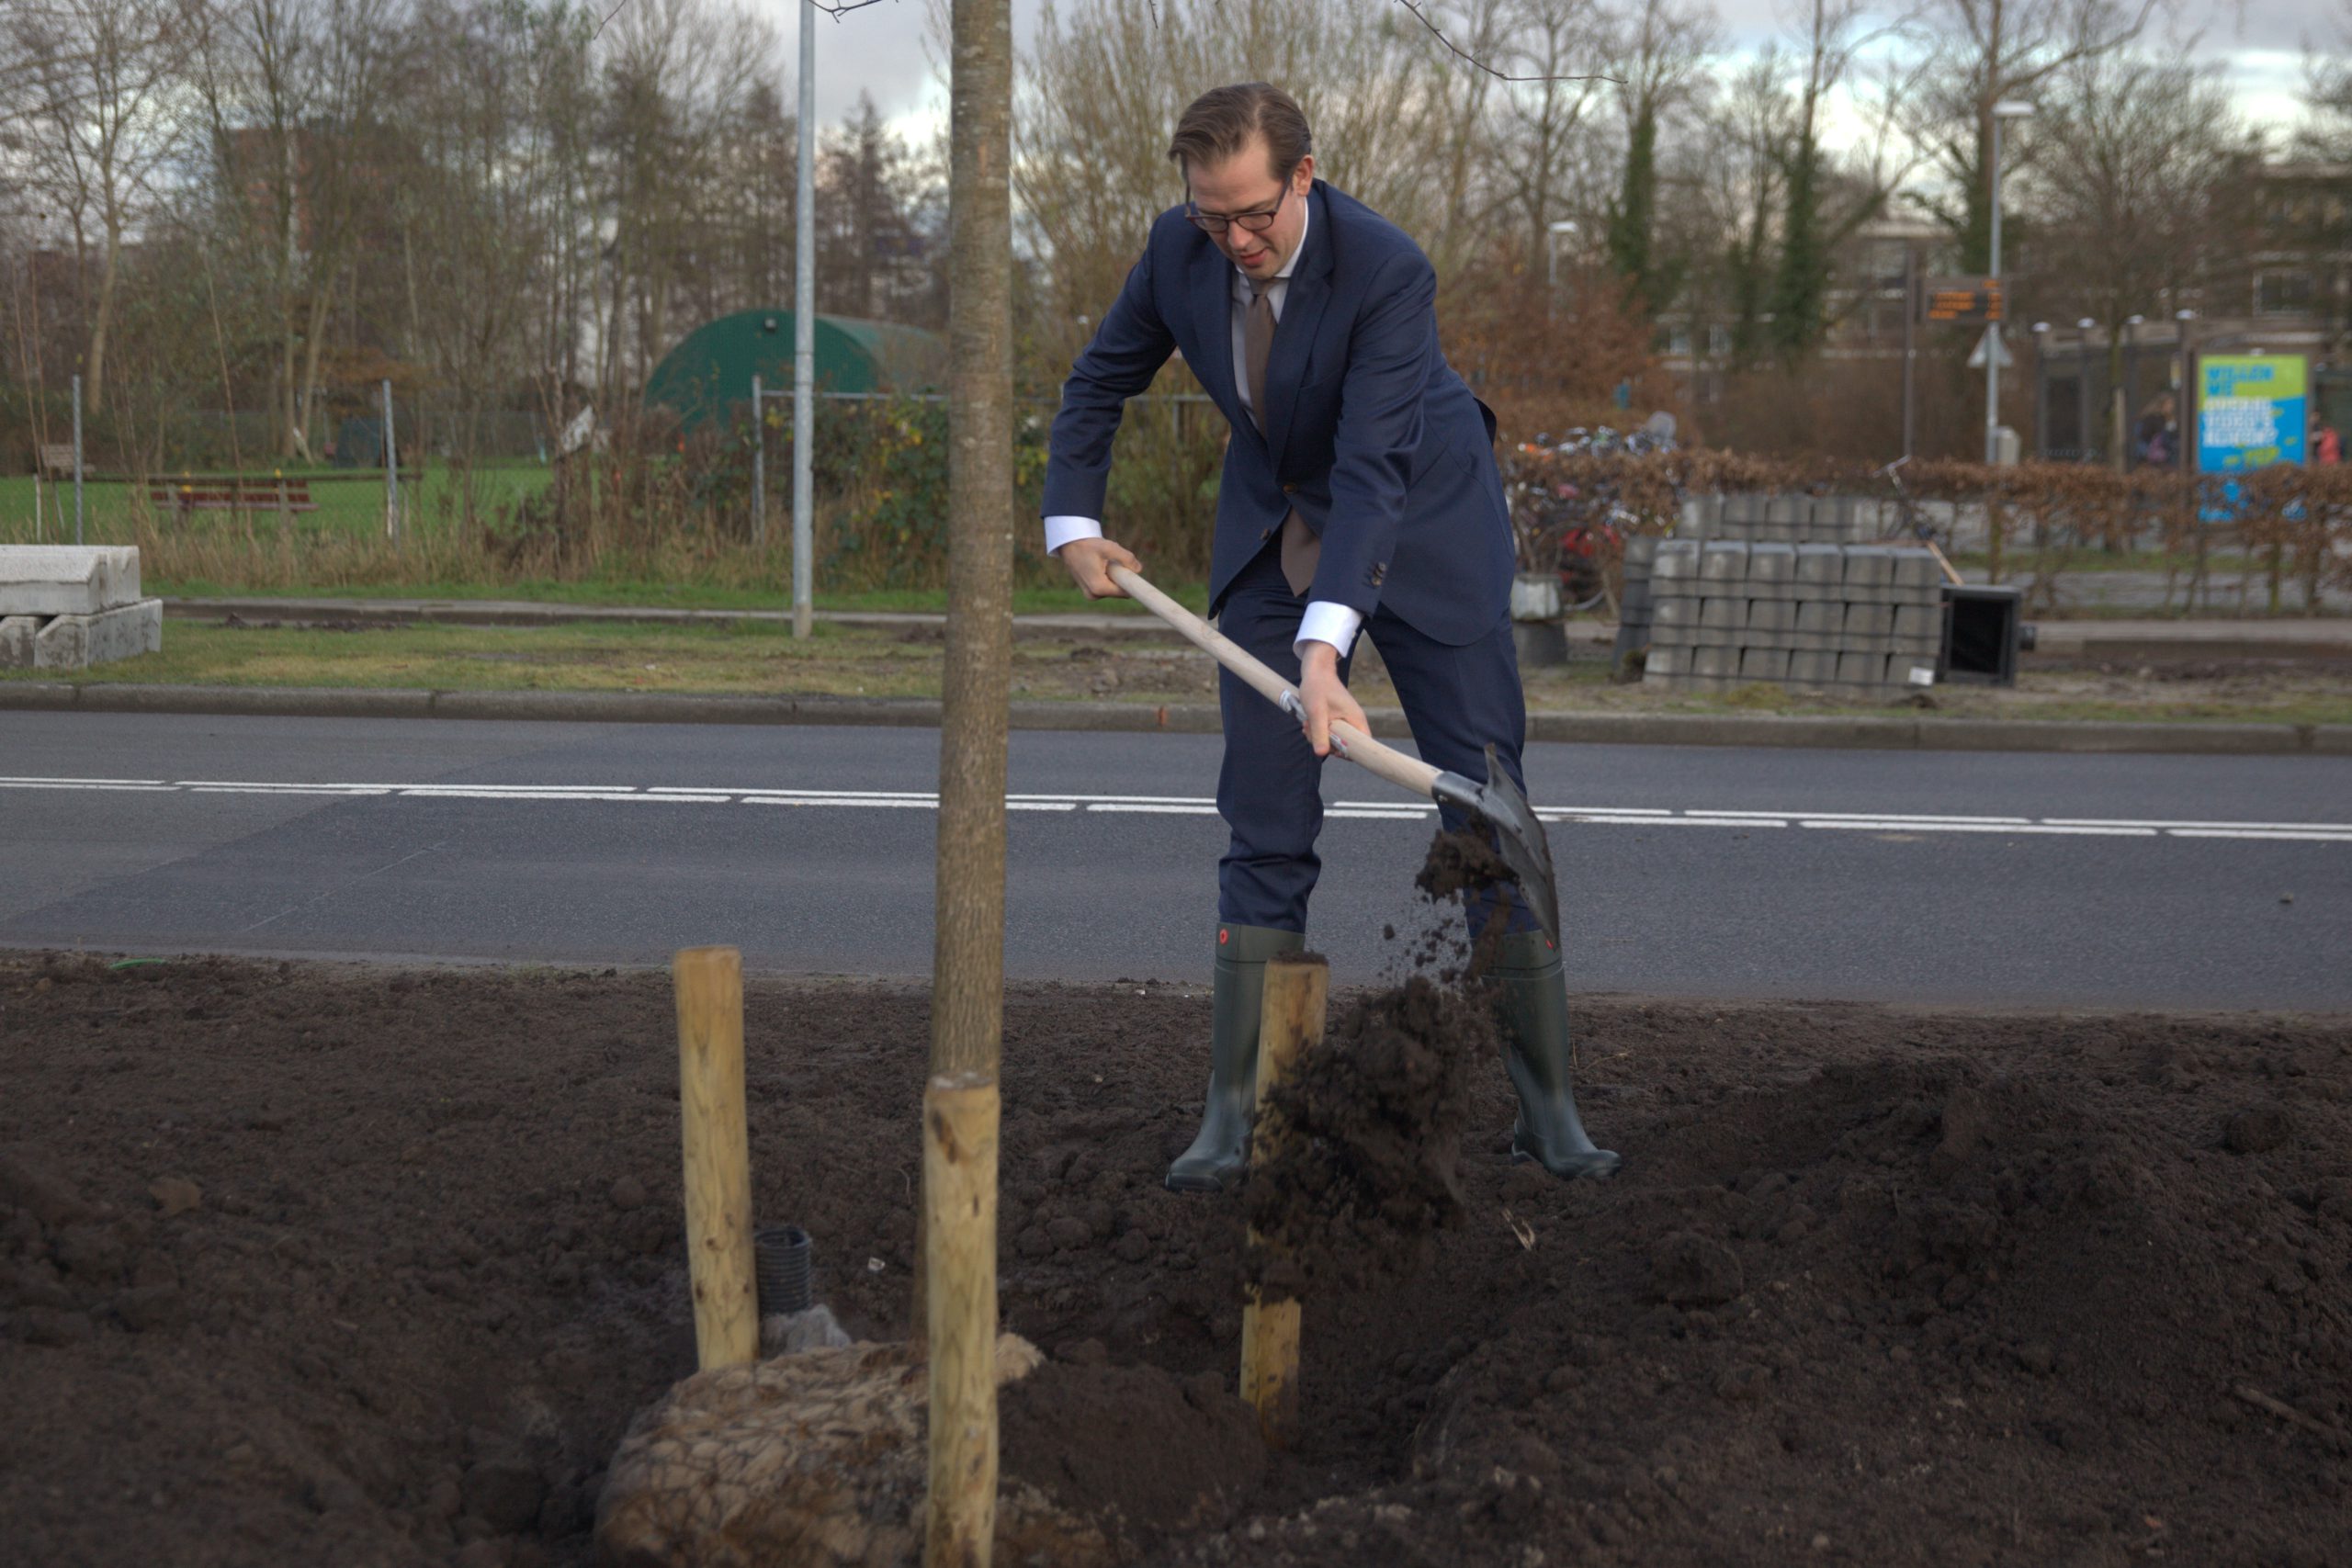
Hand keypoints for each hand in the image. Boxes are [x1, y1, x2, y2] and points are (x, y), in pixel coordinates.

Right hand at [1057, 537, 1140, 598]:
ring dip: (1115, 577)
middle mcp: (1094, 595)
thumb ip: (1126, 558)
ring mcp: (1090, 595)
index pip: (1125, 592)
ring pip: (1113, 589)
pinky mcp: (1089, 592)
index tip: (1137, 577)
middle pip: (1119, 591)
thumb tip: (1138, 569)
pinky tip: (1101, 566)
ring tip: (1104, 563)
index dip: (1133, 584)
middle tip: (1115, 562)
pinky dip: (1108, 578)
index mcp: (1099, 587)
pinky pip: (1107, 587)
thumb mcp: (1109, 548)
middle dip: (1122, 578)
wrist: (1069, 545)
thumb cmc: (1088, 545)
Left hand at [1297, 643, 1367, 758]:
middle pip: (1345, 744)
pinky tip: (1308, 722)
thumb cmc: (1318, 687)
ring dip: (1318, 736)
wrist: (1316, 670)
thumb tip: (1322, 754)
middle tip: (1311, 732)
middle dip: (1327, 743)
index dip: (1350, 752)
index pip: (1363, 745)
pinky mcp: (1336, 718)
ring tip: (1307, 724)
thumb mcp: (1316, 712)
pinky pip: (1329, 732)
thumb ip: (1319, 733)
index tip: (1332, 749)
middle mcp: (1353, 721)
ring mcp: (1345, 720)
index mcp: (1356, 719)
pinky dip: (1318, 730)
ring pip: (1334, 739)